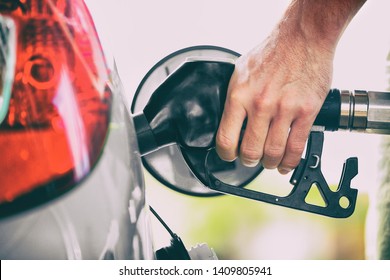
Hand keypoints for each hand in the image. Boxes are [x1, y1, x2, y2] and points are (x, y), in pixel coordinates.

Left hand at [216, 27, 333, 173]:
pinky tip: (285, 163)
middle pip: (250, 151)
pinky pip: (296, 147)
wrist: (303, 37)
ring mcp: (284, 109)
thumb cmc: (271, 53)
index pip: (226, 139)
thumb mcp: (240, 72)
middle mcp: (260, 104)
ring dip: (269, 163)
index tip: (229, 156)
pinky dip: (290, 162)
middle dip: (249, 161)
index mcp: (239, 95)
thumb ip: (234, 97)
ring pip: (273, 153)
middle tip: (251, 159)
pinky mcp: (306, 112)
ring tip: (268, 161)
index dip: (226, 154)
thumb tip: (228, 120)